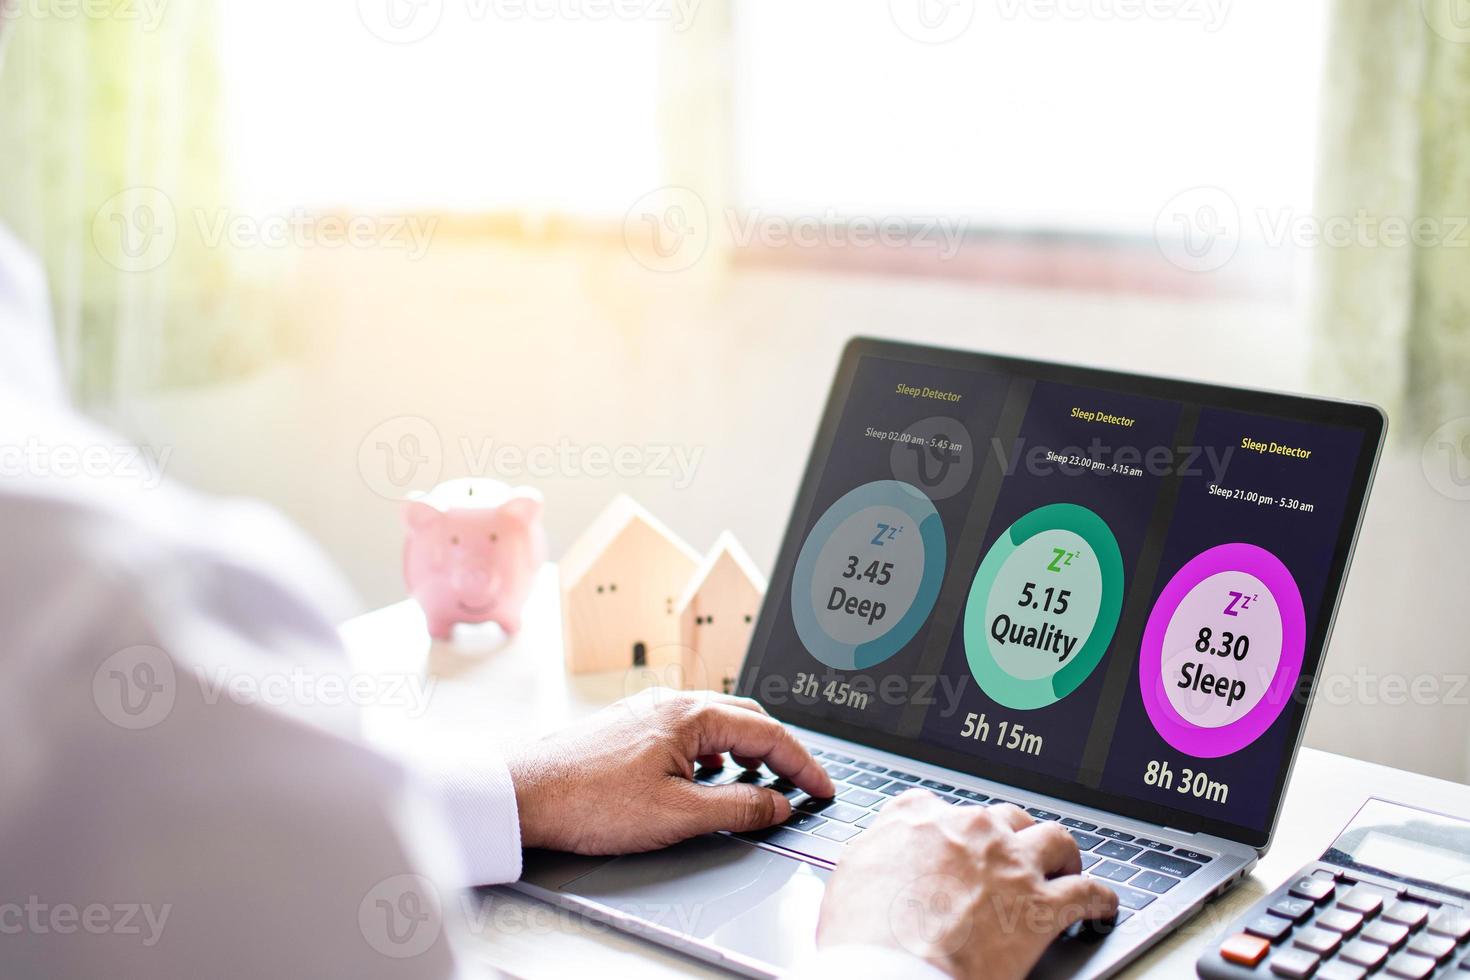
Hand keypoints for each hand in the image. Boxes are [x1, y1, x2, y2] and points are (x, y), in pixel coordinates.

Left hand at [504, 689, 834, 854]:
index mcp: (691, 715)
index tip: (823, 789)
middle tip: (801, 785)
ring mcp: (650, 712)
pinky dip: (715, 752)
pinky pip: (691, 731)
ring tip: (761, 784)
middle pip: (747, 720)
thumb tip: (777, 805)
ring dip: (747, 751)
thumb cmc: (588, 801)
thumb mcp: (677, 815)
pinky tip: (708, 779)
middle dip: (780, 751)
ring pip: (718, 724)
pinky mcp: (632, 728)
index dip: (803, 764)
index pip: (768, 734)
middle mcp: (673, 703)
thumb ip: (737, 808)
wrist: (524, 794)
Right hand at [818, 792, 1117, 979]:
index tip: (953, 839)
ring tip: (1064, 867)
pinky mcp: (1041, 906)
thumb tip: (876, 858)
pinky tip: (1101, 906)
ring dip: (1061, 854)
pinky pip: (1087, 892)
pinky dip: (1099, 900)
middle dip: (1009, 836)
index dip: (949, 824)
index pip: (934, 805)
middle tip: (1011, 857)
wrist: (892, 969)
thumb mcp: (848, 878)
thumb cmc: (864, 935)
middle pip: (1002, 817)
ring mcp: (1010, 864)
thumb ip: (873, 854)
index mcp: (917, 821)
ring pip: (1053, 839)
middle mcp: (969, 831)